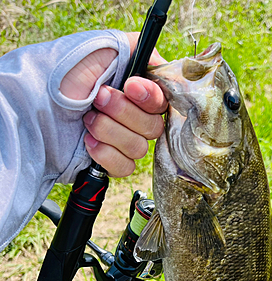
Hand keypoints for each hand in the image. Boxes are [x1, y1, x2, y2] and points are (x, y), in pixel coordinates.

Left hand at [60, 33, 167, 176]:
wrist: (36, 104)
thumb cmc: (66, 74)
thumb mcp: (103, 48)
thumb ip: (139, 50)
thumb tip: (159, 65)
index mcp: (137, 92)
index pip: (163, 101)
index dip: (150, 97)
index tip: (130, 86)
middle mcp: (134, 117)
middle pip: (153, 127)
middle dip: (123, 112)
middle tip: (97, 99)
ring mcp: (123, 141)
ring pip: (139, 148)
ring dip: (110, 132)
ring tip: (87, 120)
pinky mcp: (110, 162)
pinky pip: (125, 167)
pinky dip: (106, 154)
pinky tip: (88, 141)